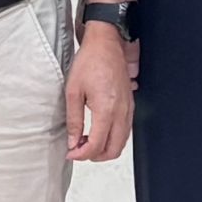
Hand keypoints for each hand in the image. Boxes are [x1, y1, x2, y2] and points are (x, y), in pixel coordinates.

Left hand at [63, 23, 134, 162]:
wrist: (106, 45)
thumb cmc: (89, 62)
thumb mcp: (73, 91)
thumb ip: (73, 119)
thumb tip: (72, 141)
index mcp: (106, 110)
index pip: (97, 145)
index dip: (82, 154)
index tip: (71, 153)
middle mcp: (122, 113)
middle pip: (113, 150)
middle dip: (95, 156)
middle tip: (78, 150)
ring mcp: (129, 110)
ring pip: (121, 143)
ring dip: (104, 148)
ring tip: (85, 141)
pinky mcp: (131, 106)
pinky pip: (125, 131)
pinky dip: (113, 138)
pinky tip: (98, 132)